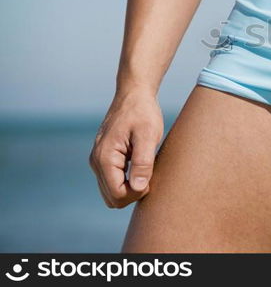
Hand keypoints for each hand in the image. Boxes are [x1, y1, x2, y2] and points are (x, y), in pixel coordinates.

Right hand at [89, 89, 163, 207]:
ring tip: (146, 170)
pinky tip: (140, 167)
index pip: (117, 195)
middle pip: (112, 198)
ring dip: (129, 188)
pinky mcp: (104, 158)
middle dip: (132, 194)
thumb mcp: (148, 135)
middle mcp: (96, 161)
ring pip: (111, 192)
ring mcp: (98, 160)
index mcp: (105, 157)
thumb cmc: (143, 112)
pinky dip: (126, 181)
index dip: (136, 194)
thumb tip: (138, 187)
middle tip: (150, 175)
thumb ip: (143, 162)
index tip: (151, 179)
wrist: (134, 94)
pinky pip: (112, 181)